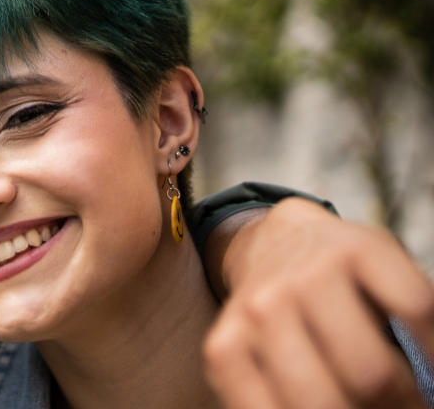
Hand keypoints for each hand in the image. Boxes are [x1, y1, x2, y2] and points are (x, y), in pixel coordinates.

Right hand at [204, 197, 433, 408]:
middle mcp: (300, 279)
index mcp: (355, 250)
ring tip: (360, 406)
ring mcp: (257, 313)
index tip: (433, 382)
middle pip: (371, 375)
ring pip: (320, 402)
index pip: (418, 309)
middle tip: (404, 405)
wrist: (269, 243)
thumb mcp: (383, 264)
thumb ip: (412, 312)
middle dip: (399, 404)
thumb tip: (427, 387)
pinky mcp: (223, 346)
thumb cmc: (339, 270)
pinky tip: (306, 407)